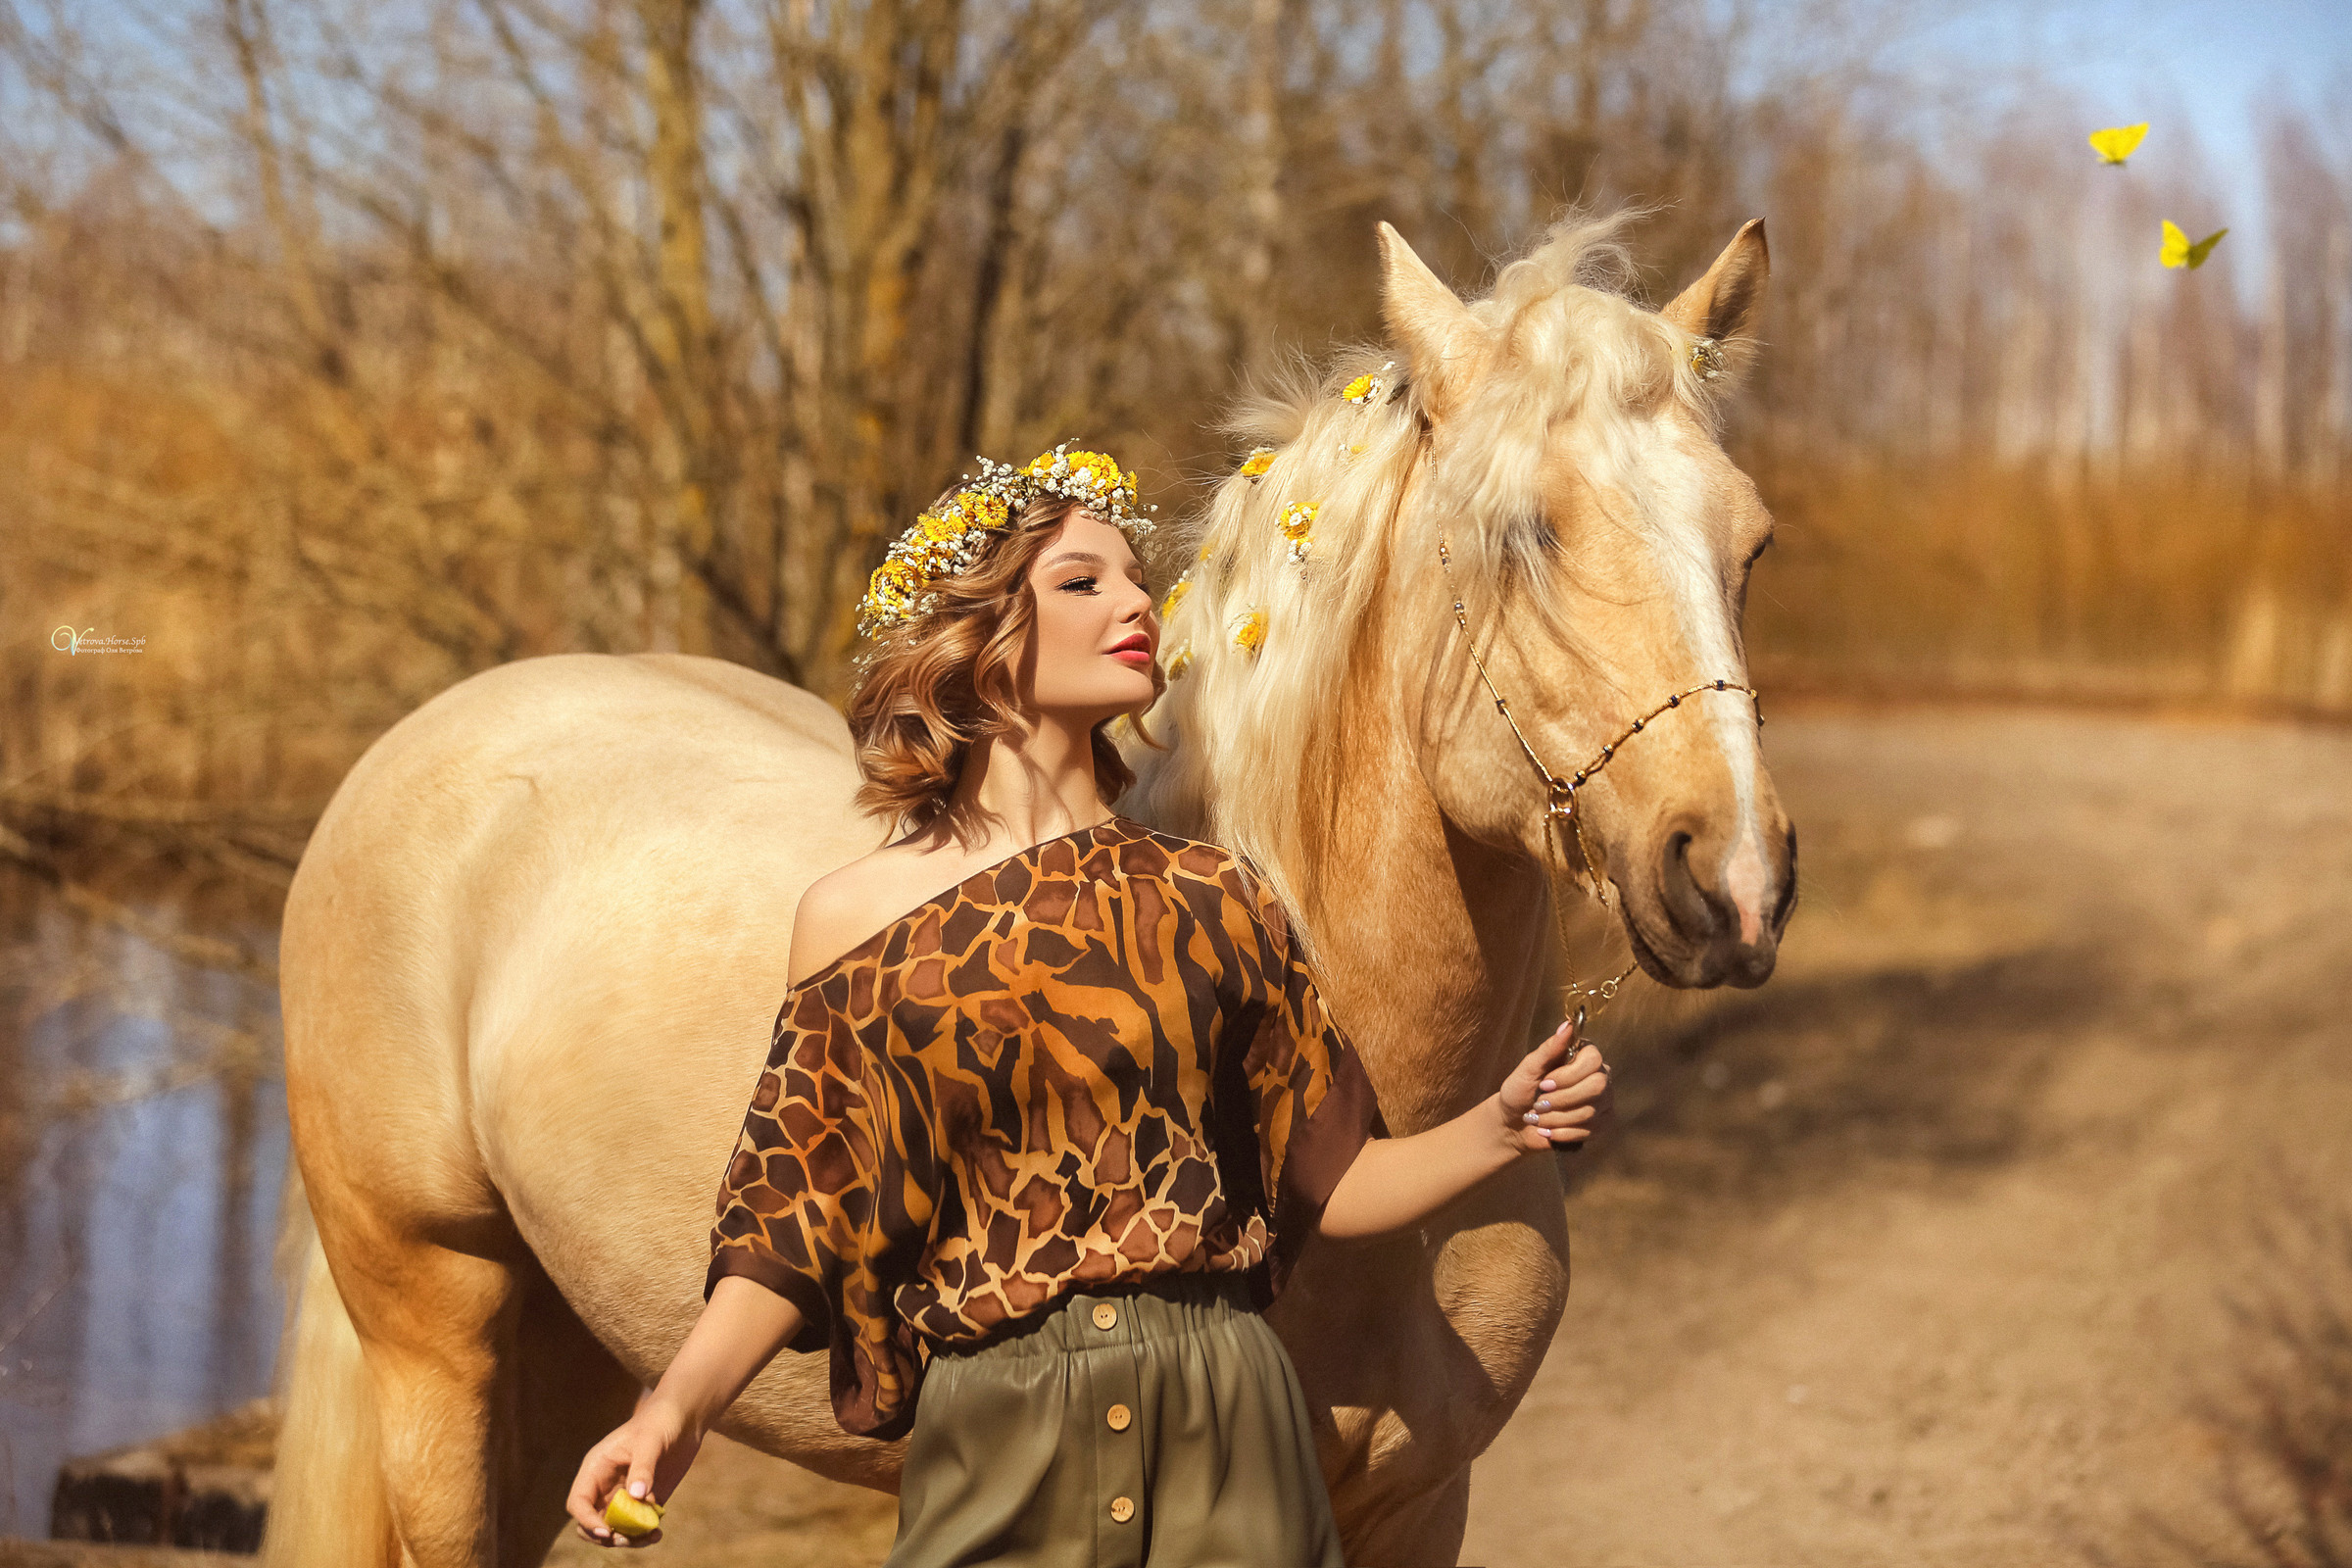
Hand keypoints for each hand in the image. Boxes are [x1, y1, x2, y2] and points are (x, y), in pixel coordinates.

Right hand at [566, 1391, 702, 1547]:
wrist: (684, 1419)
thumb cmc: (660, 1421)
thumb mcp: (650, 1441)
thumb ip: (643, 1467)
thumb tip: (637, 1496)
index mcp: (596, 1468)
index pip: (579, 1502)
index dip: (587, 1520)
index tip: (607, 1531)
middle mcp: (605, 1485)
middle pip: (592, 1522)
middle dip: (605, 1536)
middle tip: (626, 1540)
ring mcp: (624, 1495)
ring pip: (614, 1529)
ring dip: (628, 1539)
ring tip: (652, 1535)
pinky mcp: (643, 1501)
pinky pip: (636, 1526)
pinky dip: (644, 1534)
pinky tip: (658, 1532)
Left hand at [1497, 1012, 1614, 1153]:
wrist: (1513, 1124)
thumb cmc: (1519, 1091)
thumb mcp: (1528, 1068)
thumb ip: (1549, 1048)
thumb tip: (1567, 1025)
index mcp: (1582, 1057)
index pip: (1593, 1060)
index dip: (1568, 1075)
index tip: (1544, 1083)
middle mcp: (1599, 1076)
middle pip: (1597, 1086)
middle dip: (1562, 1099)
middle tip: (1539, 1104)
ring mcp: (1602, 1102)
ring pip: (1591, 1111)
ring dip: (1557, 1118)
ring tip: (1539, 1118)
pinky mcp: (1600, 1124)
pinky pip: (1590, 1131)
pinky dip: (1563, 1133)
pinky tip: (1547, 1130)